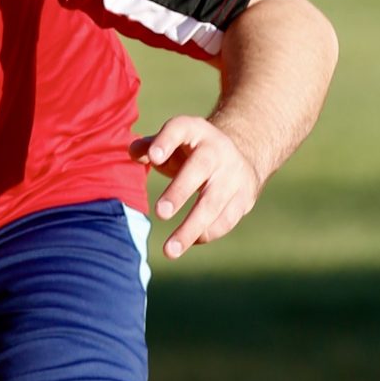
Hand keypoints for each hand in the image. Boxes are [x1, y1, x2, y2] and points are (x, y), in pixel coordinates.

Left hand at [131, 116, 261, 261]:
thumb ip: (149, 147)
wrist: (240, 155)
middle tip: (160, 213)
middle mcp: (216, 150)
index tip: (153, 157)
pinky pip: (226, 219)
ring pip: (213, 202)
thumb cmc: (191, 152)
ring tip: (170, 250)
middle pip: (199, 169)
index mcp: (194, 130)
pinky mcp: (245, 197)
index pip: (179, 129)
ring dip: (191, 228)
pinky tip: (190, 242)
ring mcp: (233, 174)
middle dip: (179, 191)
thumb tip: (135, 152)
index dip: (166, 141)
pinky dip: (207, 233)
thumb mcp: (173, 142)